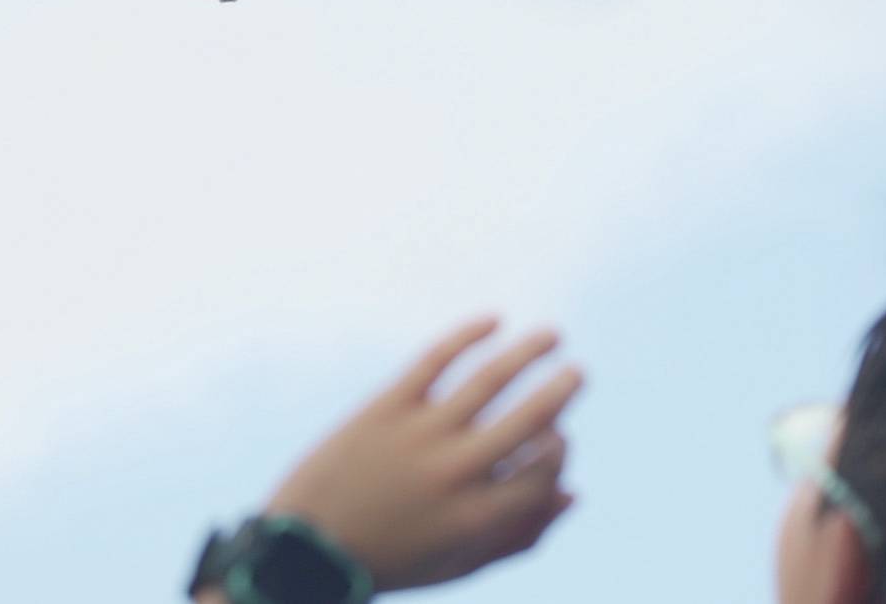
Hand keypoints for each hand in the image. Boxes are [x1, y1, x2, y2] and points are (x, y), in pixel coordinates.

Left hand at [264, 317, 582, 591]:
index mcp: (477, 516)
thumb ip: (520, 536)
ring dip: (530, 352)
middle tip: (578, 373)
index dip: (558, 451)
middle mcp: (455, 472)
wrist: (307, 546)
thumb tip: (571, 493)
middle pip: (529, 420)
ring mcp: (421, 435)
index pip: (543, 471)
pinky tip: (494, 320)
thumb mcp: (459, 565)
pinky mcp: (386, 407)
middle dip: (562, 391)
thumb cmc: (390, 560)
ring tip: (552, 336)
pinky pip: (435, 358)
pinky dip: (468, 334)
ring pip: (490, 380)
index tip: (556, 437)